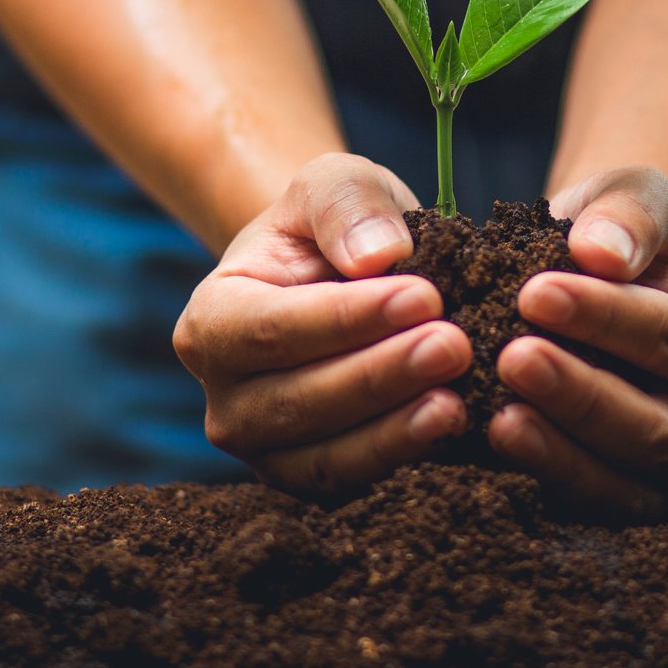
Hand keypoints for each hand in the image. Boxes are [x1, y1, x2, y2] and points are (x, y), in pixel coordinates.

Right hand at [173, 153, 470, 497]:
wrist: (343, 278)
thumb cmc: (333, 227)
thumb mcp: (334, 184)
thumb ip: (347, 205)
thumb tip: (377, 256)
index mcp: (210, 322)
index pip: (274, 327)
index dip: (348, 318)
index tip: (424, 296)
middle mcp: (223, 399)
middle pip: (298, 400)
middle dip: (381, 375)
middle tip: (455, 347)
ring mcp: (264, 450)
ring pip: (324, 455)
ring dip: (393, 431)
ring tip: (458, 400)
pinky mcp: (313, 480)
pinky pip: (352, 483)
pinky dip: (401, 460)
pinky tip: (454, 428)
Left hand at [488, 167, 667, 516]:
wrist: (591, 282)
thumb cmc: (622, 238)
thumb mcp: (636, 198)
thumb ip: (631, 215)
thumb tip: (602, 252)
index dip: (608, 318)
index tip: (536, 292)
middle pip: (654, 427)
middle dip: (580, 394)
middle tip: (512, 357)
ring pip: (620, 483)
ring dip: (557, 451)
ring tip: (498, 416)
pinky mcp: (616, 502)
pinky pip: (580, 503)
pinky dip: (537, 476)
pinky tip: (488, 440)